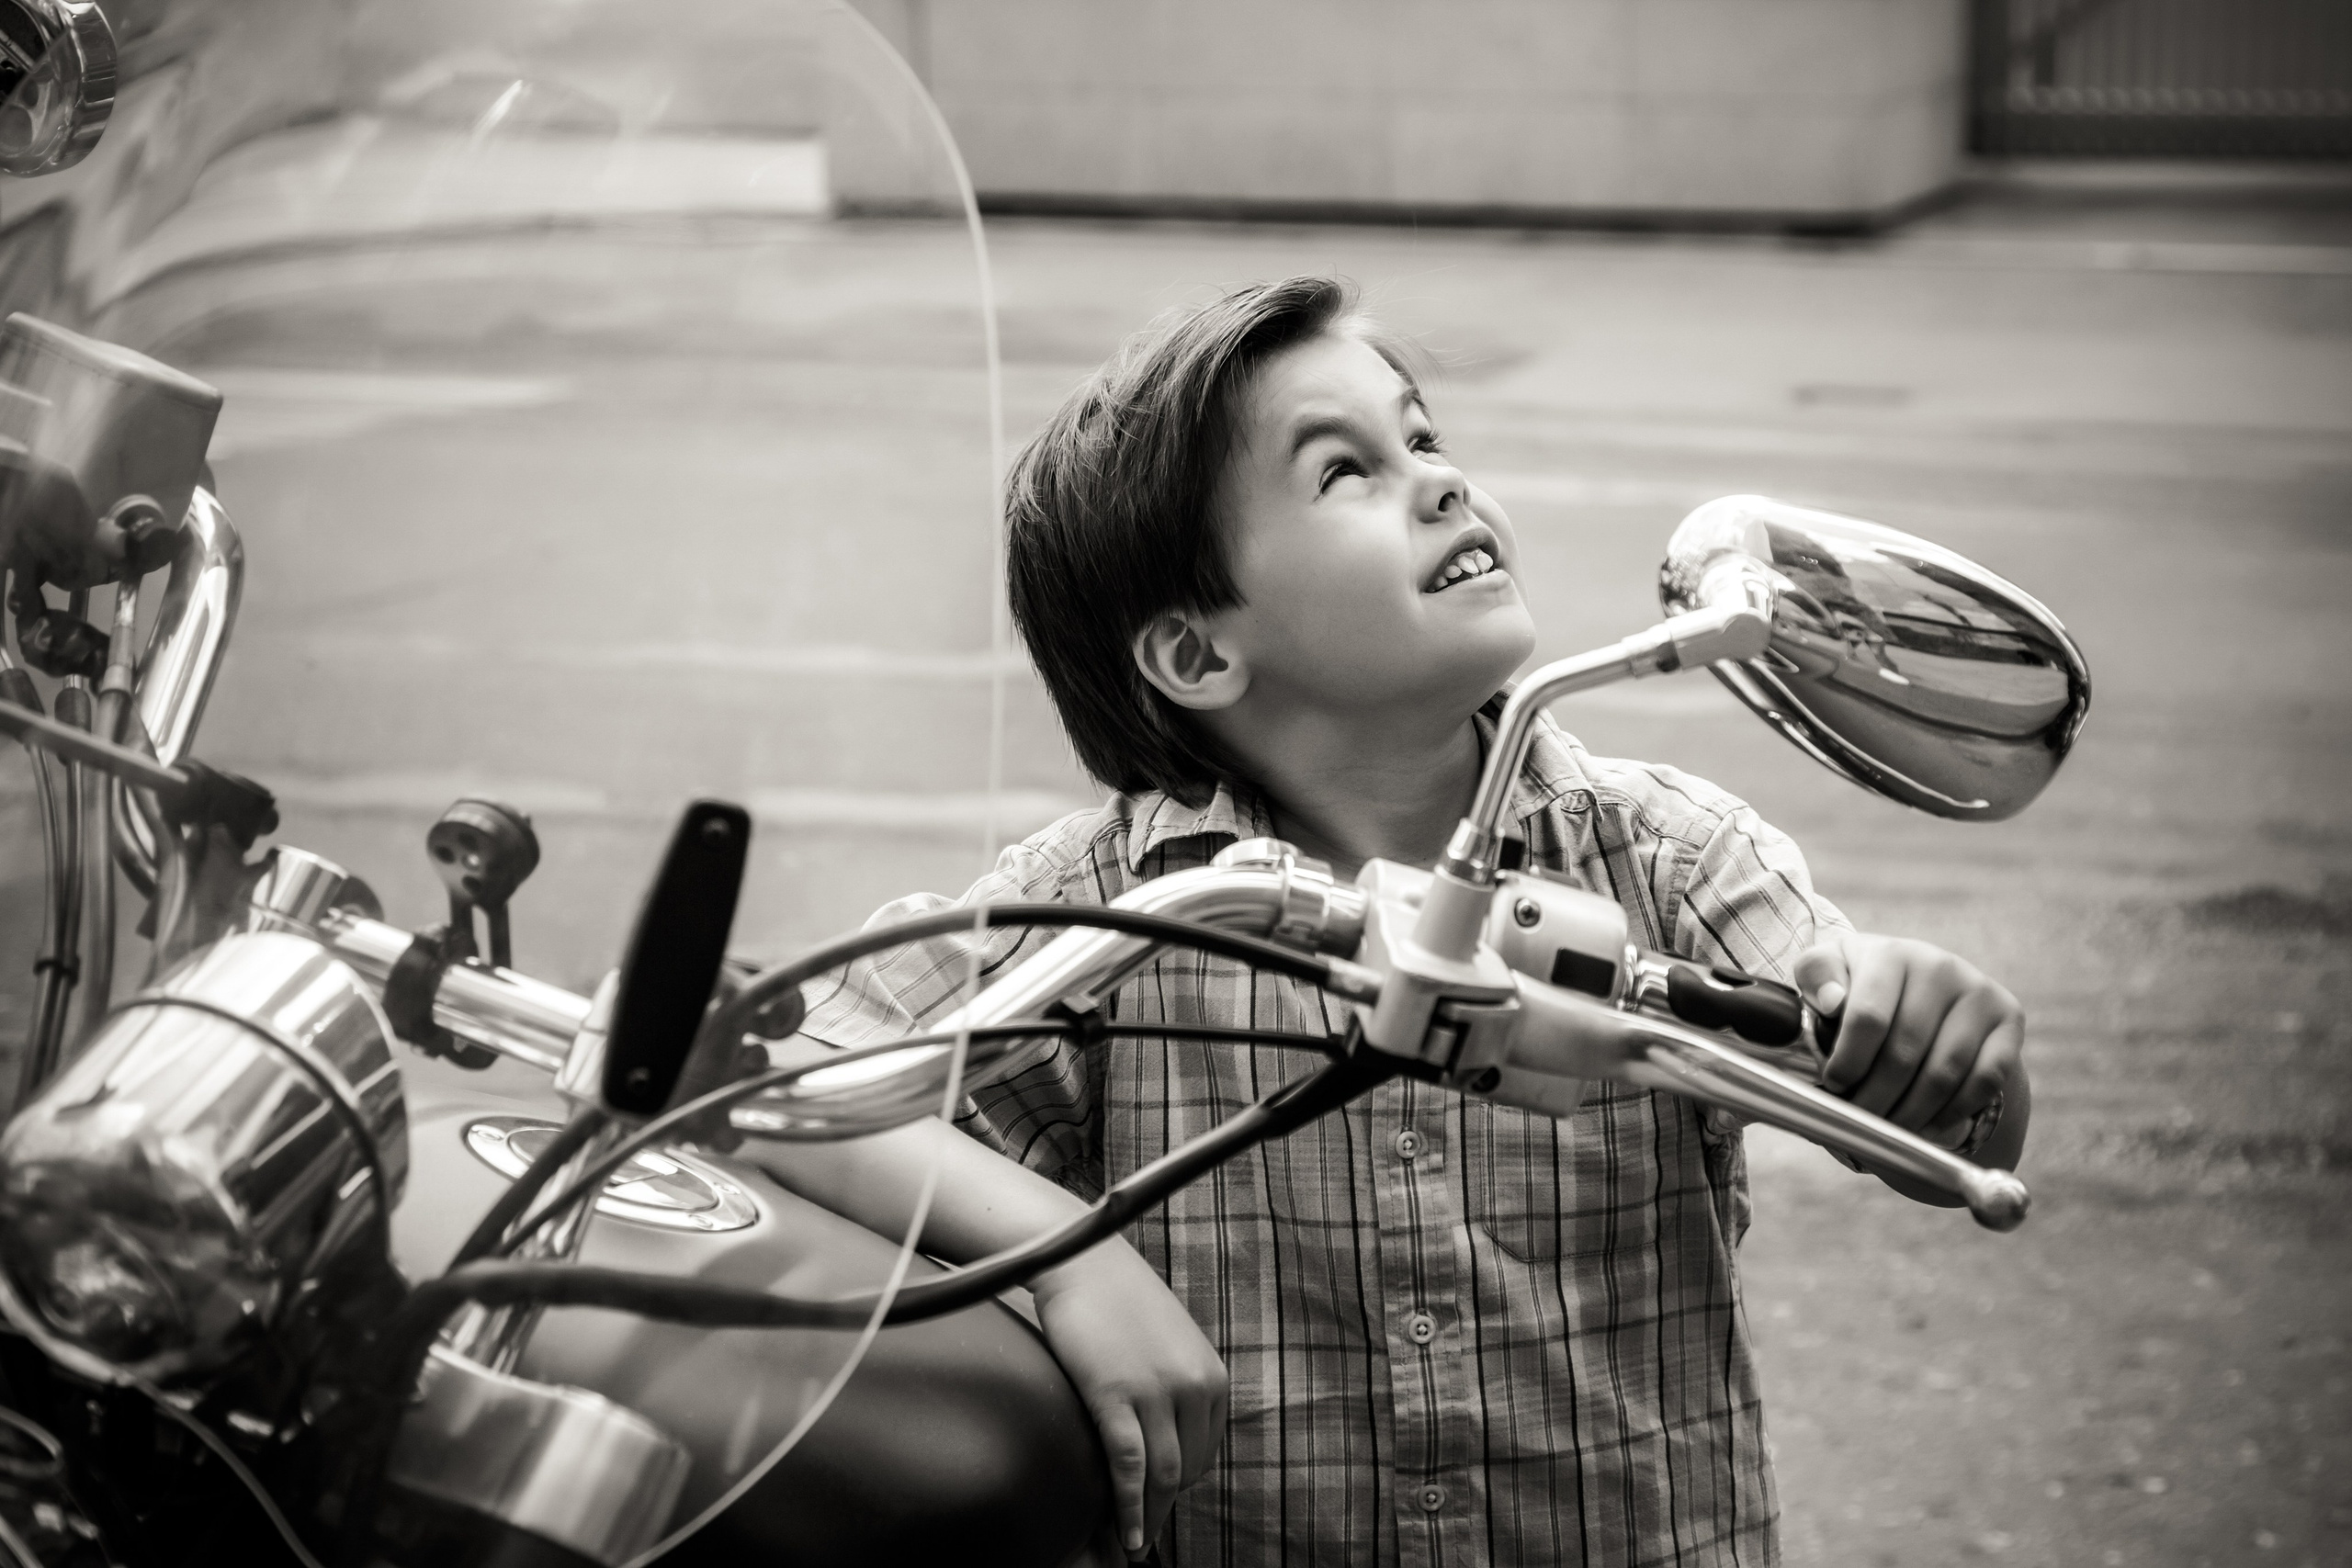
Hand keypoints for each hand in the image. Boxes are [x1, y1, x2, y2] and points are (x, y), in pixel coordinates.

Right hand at [1030, 1241, 1226, 1559]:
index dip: (1180, 1482)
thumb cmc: (1117, 1298)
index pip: (1205, 1451)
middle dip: (1165, 1504)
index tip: (1159, 1499)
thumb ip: (1176, 1385)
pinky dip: (1130, 1506)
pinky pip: (1129, 1465)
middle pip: (1187, 1468)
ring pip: (1163, 1475)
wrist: (1083, 1260)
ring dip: (1150, 1518)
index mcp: (1210, 1376)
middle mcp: (1193, 1385)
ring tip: (1135, 1544)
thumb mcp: (1168, 1343)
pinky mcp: (1116, 1395)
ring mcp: (1157, 1391)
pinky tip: (1126, 1531)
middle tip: (1142, 1528)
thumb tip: (1167, 1431)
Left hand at [1793, 931, 2023, 1150]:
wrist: (1923, 984)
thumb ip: (1817, 977)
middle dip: (1875, 1099)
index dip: (1848, 1063)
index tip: (1835, 1087)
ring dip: (1911, 1114)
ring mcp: (1979, 993)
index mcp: (1891, 954)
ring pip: (1944, 1074)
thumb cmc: (1862, 984)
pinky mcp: (2009, 1018)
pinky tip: (1927, 1126)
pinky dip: (1953, 1112)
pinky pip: (1984, 1080)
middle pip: (1905, 1054)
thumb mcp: (1826, 971)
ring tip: (1887, 1130)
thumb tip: (1832, 1001)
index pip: (1868, 1018)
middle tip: (1858, 1123)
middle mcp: (1940, 967)